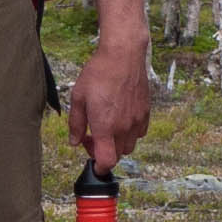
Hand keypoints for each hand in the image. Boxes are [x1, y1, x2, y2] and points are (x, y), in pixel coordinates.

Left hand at [65, 34, 152, 172]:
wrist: (123, 55)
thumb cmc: (99, 73)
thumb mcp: (78, 98)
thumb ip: (76, 124)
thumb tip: (75, 142)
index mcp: (106, 127)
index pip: (106, 161)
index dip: (99, 167)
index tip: (92, 161)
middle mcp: (124, 127)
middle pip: (118, 155)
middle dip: (105, 151)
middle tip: (94, 136)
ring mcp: (137, 120)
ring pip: (130, 145)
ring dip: (118, 142)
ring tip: (108, 126)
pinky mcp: (146, 112)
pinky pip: (140, 132)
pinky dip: (131, 132)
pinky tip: (121, 117)